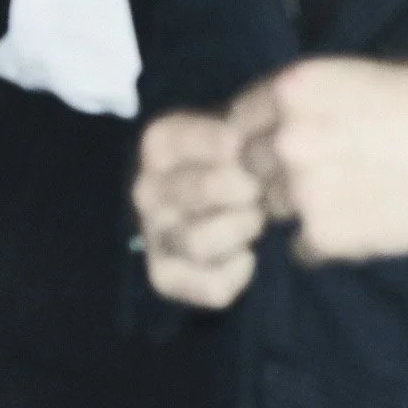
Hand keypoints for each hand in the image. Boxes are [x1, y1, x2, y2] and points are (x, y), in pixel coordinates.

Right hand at [134, 111, 264, 308]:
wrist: (223, 185)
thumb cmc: (239, 148)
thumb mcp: (242, 121)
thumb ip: (250, 122)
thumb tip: (247, 143)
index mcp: (160, 142)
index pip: (189, 139)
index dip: (226, 144)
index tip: (241, 146)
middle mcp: (147, 188)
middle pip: (204, 189)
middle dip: (246, 189)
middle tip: (260, 188)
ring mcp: (153, 234)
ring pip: (201, 241)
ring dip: (241, 229)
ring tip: (254, 218)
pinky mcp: (164, 275)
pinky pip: (207, 286)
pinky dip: (235, 274)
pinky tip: (246, 256)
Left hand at [226, 57, 407, 262]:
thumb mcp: (372, 71)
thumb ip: (319, 93)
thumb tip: (286, 114)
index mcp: (298, 86)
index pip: (239, 113)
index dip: (260, 127)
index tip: (279, 137)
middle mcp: (287, 137)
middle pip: (247, 163)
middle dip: (273, 167)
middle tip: (322, 167)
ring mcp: (301, 191)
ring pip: (271, 206)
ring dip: (297, 204)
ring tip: (350, 192)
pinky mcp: (322, 237)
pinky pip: (300, 246)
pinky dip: (323, 240)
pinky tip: (364, 219)